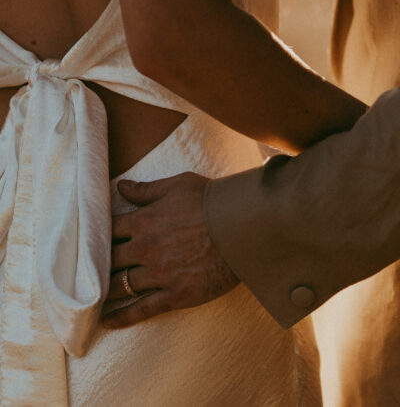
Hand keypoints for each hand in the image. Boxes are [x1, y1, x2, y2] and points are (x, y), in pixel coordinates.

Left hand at [102, 172, 238, 328]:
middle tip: (83, 273)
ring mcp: (158, 274)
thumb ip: (146, 190)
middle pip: (107, 260)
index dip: (97, 236)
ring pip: (119, 286)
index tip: (90, 243)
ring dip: (102, 292)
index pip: (107, 230)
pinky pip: (141, 310)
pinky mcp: (174, 295)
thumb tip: (121, 186)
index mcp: (143, 221)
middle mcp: (145, 248)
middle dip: (95, 266)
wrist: (241, 227)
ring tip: (87, 299)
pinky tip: (105, 322)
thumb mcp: (177, 185)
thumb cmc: (209, 201)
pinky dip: (121, 318)